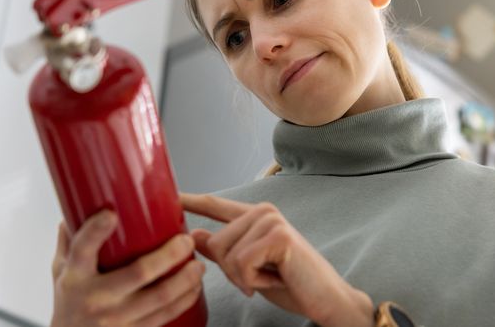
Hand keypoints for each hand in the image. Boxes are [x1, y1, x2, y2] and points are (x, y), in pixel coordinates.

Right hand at [49, 210, 204, 326]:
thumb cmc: (68, 301)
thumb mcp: (60, 269)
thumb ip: (71, 239)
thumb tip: (83, 203)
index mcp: (74, 276)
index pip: (82, 249)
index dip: (96, 231)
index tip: (111, 214)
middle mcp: (95, 298)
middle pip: (138, 273)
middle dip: (168, 255)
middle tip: (185, 241)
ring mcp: (115, 319)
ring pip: (159, 297)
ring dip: (185, 279)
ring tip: (197, 265)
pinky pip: (164, 316)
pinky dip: (183, 300)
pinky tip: (194, 288)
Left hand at [180, 193, 373, 326]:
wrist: (325, 300)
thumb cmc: (290, 284)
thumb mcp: (248, 270)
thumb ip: (223, 252)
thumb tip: (193, 235)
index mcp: (255, 217)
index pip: (216, 206)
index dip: (190, 200)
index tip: (169, 194)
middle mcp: (263, 211)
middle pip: (215, 243)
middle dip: (231, 271)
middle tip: (262, 277)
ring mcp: (271, 220)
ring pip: (226, 254)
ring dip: (244, 278)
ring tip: (272, 276)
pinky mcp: (278, 235)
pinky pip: (241, 263)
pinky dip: (253, 281)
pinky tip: (277, 278)